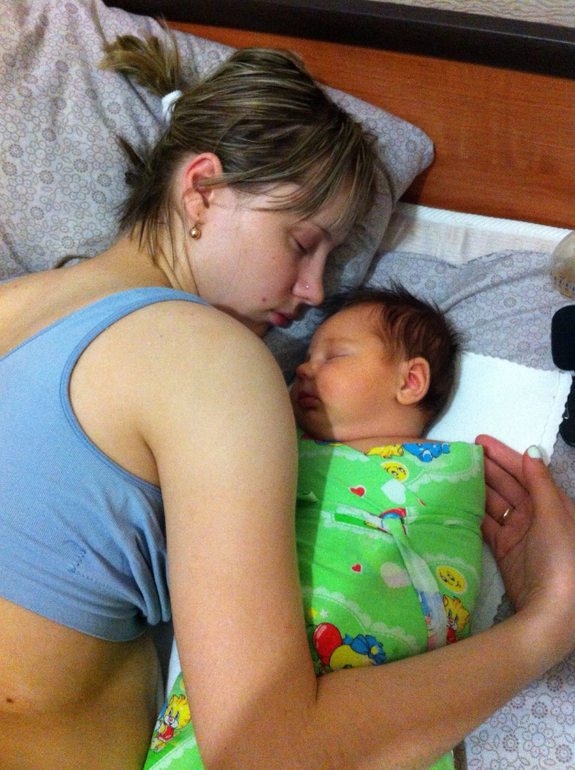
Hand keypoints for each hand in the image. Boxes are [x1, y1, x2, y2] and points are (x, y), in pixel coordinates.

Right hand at [476, 435, 574, 662]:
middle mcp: (537, 516)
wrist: (551, 611)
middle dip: (487, 467)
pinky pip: (486, 525)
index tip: (480, 441)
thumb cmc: (561, 559)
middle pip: (508, 485)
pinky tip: (456, 500)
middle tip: (460, 453)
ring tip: (453, 472)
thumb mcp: (555, 515)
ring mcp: (519, 534)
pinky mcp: (503, 551)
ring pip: (494, 503)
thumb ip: (540, 483)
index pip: (526, 473)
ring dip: (476, 487)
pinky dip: (472, 512)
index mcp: (553, 505)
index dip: (505, 456)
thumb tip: (530, 452)